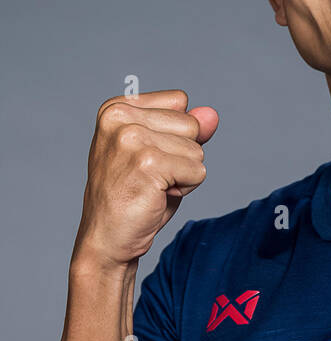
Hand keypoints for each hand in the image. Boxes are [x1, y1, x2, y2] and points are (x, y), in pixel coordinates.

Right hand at [73, 90, 218, 269]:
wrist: (107, 239)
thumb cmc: (133, 195)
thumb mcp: (162, 153)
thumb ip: (187, 129)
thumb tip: (212, 114)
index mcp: (116, 108)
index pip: (179, 101)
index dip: (175, 134)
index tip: (146, 157)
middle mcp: (119, 117)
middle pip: (191, 125)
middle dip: (182, 155)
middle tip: (149, 176)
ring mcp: (131, 139)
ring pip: (197, 150)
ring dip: (183, 175)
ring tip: (151, 187)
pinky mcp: (147, 163)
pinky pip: (198, 171)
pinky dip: (185, 189)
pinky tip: (155, 197)